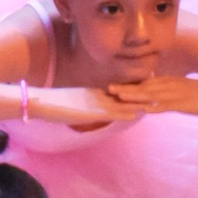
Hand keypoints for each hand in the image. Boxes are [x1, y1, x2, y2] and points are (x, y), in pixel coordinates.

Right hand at [22, 84, 147, 132]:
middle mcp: (95, 96)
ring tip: (156, 100)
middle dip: (140, 92)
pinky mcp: (90, 111)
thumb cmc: (50, 106)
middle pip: (123, 94)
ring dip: (138, 102)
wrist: (39, 104)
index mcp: (91, 93)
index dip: (132, 89)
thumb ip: (78, 106)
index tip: (147, 85)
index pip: (116, 91)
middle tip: (159, 87)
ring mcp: (93, 103)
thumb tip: (81, 109)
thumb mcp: (68, 105)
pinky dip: (125, 111)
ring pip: (121, 102)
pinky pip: (111, 111)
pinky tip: (138, 113)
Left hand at [101, 71, 197, 114]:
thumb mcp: (178, 86)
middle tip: (107, 89)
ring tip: (119, 96)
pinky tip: (144, 110)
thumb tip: (150, 88)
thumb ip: (163, 86)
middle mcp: (166, 85)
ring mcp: (173, 94)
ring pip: (150, 95)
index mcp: (165, 81)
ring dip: (134, 95)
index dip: (126, 84)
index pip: (142, 82)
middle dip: (125, 88)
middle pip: (142, 87)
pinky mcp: (181, 104)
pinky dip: (154, 107)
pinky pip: (165, 105)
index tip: (111, 86)